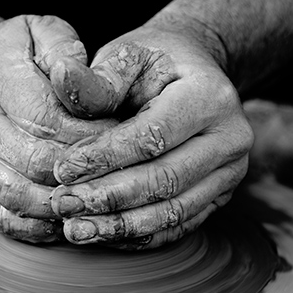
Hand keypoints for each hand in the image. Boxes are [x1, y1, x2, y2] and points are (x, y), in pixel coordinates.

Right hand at [0, 15, 115, 241]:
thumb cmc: (16, 54)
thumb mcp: (41, 30)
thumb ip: (66, 50)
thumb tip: (82, 81)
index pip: (48, 121)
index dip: (91, 137)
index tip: (125, 140)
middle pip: (39, 164)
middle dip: (86, 174)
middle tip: (123, 177)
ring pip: (22, 198)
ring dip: (66, 205)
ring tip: (103, 202)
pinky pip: (4, 220)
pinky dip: (40, 228)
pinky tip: (71, 219)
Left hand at [49, 20, 253, 248]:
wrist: (192, 73)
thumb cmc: (152, 63)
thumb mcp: (128, 56)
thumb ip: (98, 79)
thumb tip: (61, 77)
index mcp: (211, 96)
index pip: (153, 136)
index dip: (106, 157)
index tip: (62, 170)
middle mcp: (231, 138)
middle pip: (166, 179)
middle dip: (109, 197)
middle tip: (63, 205)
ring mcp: (230, 173)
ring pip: (174, 211)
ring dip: (121, 226)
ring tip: (76, 230)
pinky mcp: (220, 197)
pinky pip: (178, 226)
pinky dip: (138, 236)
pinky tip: (102, 235)